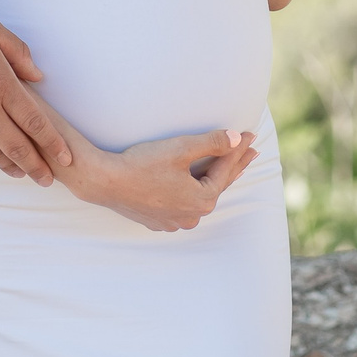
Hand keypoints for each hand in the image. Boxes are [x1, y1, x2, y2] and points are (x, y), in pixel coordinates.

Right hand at [0, 3, 73, 184]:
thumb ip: (18, 53)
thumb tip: (38, 77)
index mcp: (1, 83)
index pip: (35, 122)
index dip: (53, 143)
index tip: (66, 158)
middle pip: (17, 146)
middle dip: (36, 166)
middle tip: (48, 181)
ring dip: (9, 166)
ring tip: (21, 174)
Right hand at [82, 129, 259, 231]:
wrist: (105, 181)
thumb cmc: (142, 164)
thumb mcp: (181, 148)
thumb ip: (212, 143)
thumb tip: (238, 139)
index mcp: (202, 200)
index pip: (225, 169)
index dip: (239, 149)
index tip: (250, 134)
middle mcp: (192, 216)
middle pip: (217, 185)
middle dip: (233, 165)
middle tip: (250, 150)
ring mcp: (174, 221)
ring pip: (200, 196)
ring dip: (213, 179)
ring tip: (227, 166)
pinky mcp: (158, 220)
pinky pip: (183, 205)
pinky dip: (192, 191)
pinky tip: (193, 188)